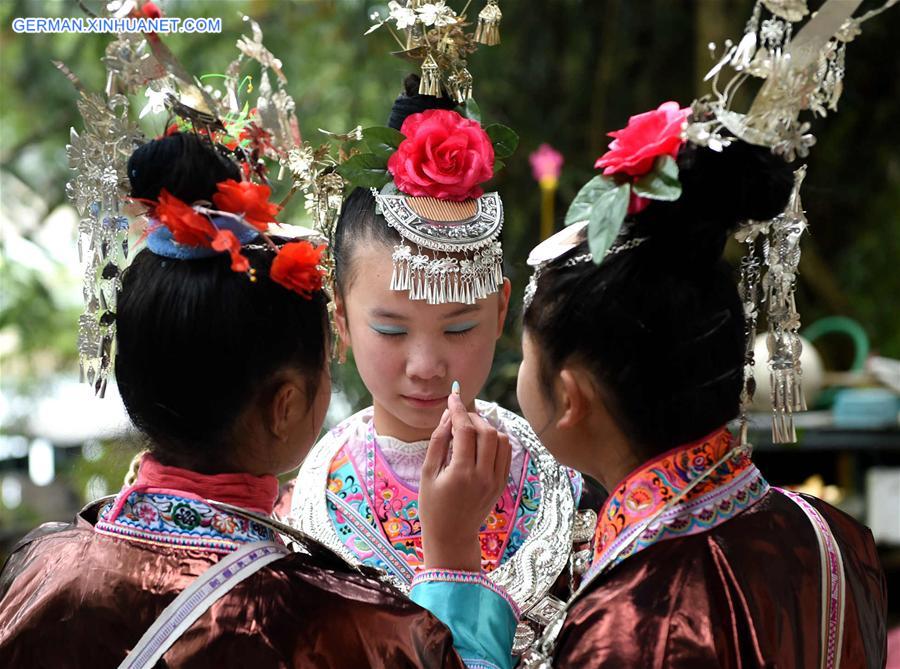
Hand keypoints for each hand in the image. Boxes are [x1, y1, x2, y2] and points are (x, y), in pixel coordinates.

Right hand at [418, 384, 511, 571]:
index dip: (458, 409)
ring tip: (470, 428)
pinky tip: (481, 440)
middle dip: (473, 417)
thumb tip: (448, 415)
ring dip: (487, 427)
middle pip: (487, 431)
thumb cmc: (433, 505)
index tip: (453, 396)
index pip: (465, 430)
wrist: (452, 535)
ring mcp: (496, 480)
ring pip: (501, 440)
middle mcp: (483, 476)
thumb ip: (438, 441)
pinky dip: (496, 440)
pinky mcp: (502, 483)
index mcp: (461, 473)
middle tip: (460, 415)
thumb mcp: (428, 473)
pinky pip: (506, 452)